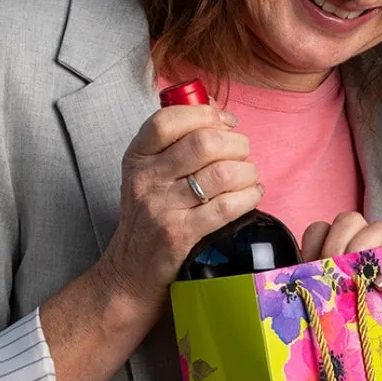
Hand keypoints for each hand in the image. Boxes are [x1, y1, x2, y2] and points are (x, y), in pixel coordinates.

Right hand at [97, 104, 263, 309]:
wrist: (129, 273)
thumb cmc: (147, 221)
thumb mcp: (148, 176)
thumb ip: (175, 142)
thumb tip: (214, 107)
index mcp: (137, 158)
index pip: (169, 119)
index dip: (206, 113)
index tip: (227, 122)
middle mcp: (146, 179)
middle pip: (203, 142)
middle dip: (236, 143)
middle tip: (244, 153)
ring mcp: (162, 207)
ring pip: (220, 173)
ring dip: (247, 171)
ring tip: (249, 176)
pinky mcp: (180, 234)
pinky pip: (226, 206)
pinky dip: (248, 196)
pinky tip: (252, 195)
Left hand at [301, 212, 381, 380]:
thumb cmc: (354, 351)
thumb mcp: (324, 323)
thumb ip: (308, 302)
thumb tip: (277, 292)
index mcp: (342, 263)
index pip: (324, 229)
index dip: (313, 241)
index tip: (307, 267)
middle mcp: (367, 259)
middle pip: (351, 221)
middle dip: (335, 241)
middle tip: (329, 269)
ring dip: (362, 246)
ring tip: (352, 275)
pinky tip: (379, 287)